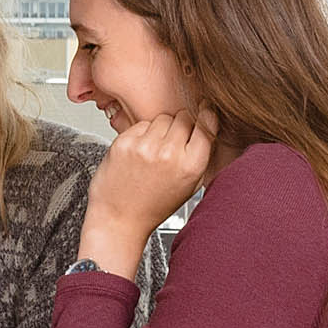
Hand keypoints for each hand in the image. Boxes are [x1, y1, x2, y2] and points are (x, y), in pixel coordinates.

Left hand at [82, 114, 215, 267]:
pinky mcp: (124, 142)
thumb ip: (201, 155)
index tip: (204, 110)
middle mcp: (169, 153)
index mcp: (191, 165)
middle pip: (184, 117)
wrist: (119, 217)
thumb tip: (209, 121)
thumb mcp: (190, 185)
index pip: (207, 124)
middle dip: (182, 126)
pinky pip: (142, 124)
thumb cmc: (155, 204)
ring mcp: (145, 146)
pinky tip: (140, 153)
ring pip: (163, 118)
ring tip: (155, 151)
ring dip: (161, 129)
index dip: (206, 116)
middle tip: (173, 143)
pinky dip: (142, 133)